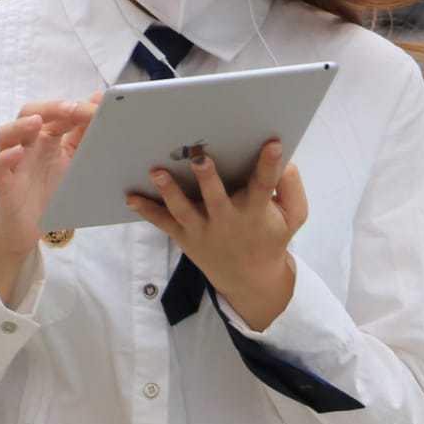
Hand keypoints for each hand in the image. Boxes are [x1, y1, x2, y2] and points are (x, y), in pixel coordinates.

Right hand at [0, 93, 103, 302]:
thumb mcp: (72, 161)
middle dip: (49, 108)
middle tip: (70, 109)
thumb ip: (83, 133)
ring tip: (37, 122)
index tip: (94, 108)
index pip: (55, 112)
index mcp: (45, 137)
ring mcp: (12, 162)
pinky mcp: (3, 183)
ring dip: (19, 126)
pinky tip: (17, 153)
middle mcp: (26, 144)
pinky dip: (5, 158)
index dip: (73, 107)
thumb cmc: (49, 189)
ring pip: (5, 135)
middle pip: (28, 114)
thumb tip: (98, 98)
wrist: (28, 226)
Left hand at [125, 139, 308, 331]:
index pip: (265, 184)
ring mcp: (203, 229)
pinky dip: (146, 211)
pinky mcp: (185, 236)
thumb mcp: (293, 217)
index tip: (274, 144)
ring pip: (184, 209)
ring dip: (169, 191)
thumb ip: (292, 189)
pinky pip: (163, 223)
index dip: (270, 165)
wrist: (249, 279)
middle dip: (208, 177)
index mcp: (256, 210)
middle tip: (201, 157)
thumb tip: (284, 161)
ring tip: (157, 171)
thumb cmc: (271, 235)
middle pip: (216, 197)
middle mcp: (228, 220)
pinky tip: (130, 197)